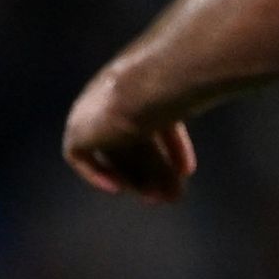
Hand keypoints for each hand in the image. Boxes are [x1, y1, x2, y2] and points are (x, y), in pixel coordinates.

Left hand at [63, 72, 198, 202]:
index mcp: (137, 79)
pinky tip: (119, 188)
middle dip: (156, 171)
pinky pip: (80, 158)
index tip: (186, 170)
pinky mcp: (77, 131)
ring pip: (116, 153)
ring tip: (161, 199)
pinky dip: (98, 174)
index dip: (171, 147)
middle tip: (172, 195)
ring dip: (139, 178)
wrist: (145, 86)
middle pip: (134, 141)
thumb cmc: (173, 86)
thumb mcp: (190, 101)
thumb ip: (191, 115)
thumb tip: (201, 134)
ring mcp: (93, 111)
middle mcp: (112, 93)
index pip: (152, 120)